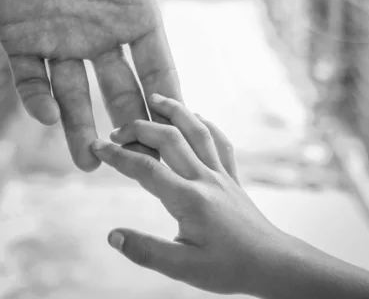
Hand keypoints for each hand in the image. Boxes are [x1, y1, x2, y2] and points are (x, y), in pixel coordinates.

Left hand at [0, 0, 242, 170]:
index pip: (157, 66)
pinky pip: (30, 78)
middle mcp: (100, 32)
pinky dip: (37, 99)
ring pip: (74, 95)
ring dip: (81, 127)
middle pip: (120, 90)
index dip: (168, 99)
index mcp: (134, 13)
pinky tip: (48, 116)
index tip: (181, 138)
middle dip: (129, 125)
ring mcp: (60, 36)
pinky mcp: (20, 35)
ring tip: (90, 162)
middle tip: (138, 163)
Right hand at [92, 95, 286, 296]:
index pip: (146, 169)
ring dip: (174, 111)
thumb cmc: (228, 268)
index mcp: (189, 200)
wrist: (271, 263)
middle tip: (116, 129)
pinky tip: (196, 116)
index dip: (118, 156)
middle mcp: (205, 178)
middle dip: (139, 128)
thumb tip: (112, 236)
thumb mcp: (183, 269)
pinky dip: (205, 124)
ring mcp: (221, 173)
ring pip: (197, 131)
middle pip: (169, 139)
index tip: (97, 146)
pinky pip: (220, 141)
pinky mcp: (232, 175)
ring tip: (155, 98)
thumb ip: (146, 251)